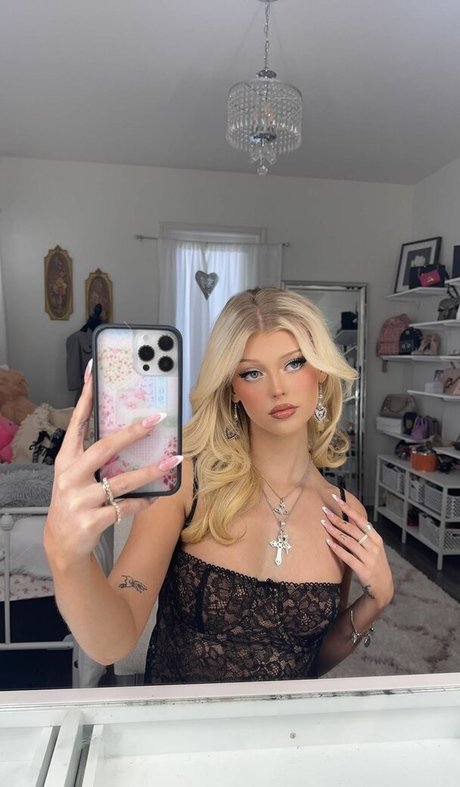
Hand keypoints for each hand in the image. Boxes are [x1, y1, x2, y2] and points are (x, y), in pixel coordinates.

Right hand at [44, 363, 182, 570]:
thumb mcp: (77, 476)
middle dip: (132, 433)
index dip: (85, 398)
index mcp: (66, 460)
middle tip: (155, 419)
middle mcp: (69, 477)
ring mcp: (79, 500)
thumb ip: (95, 457)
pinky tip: (156, 497)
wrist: (62, 543)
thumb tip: (131, 431)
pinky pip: (126, 507)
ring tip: (172, 461)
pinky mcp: (91, 520)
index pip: (76, 424)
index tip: (93, 374)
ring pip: (122, 481)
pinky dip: (144, 502)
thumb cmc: (75, 501)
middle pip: (104, 448)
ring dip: (151, 471)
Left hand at [321, 494, 393, 611]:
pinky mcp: (364, 570)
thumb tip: (350, 519)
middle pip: (353, 529)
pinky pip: (348, 557)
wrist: (383, 588)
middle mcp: (374, 547)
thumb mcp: (374, 548)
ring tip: (323, 524)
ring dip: (335, 531)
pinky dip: (338, 549)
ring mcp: (369, 559)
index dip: (348, 509)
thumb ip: (364, 536)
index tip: (337, 498)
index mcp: (376, 539)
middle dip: (337, 518)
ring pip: (349, 541)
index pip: (361, 520)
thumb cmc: (375, 565)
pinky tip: (328, 542)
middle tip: (324, 510)